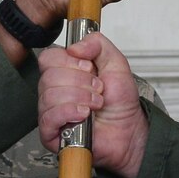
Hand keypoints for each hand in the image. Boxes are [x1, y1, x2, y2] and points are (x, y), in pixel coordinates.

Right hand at [38, 31, 147, 177]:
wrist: (129, 130)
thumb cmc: (120, 102)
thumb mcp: (116, 63)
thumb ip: (98, 44)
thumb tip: (74, 46)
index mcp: (64, 72)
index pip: (48, 58)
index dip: (70, 62)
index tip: (89, 68)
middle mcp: (54, 90)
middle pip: (49, 76)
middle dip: (81, 82)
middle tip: (97, 90)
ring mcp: (50, 111)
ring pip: (50, 95)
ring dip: (80, 98)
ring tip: (95, 104)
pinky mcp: (51, 133)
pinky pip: (49, 117)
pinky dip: (69, 112)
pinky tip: (84, 115)